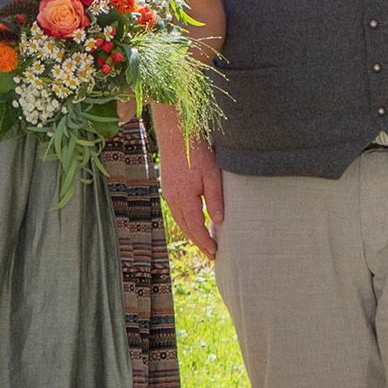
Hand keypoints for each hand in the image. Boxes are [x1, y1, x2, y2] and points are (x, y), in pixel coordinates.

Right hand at [166, 135, 226, 260]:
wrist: (176, 133)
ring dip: (192, 233)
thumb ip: (215, 199)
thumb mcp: (212, 175)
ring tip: (204, 243)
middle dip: (199, 242)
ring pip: (180, 221)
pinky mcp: (168, 188)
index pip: (196, 228)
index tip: (215, 252)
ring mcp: (168, 193)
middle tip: (211, 254)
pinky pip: (177, 211)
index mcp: (184, 198)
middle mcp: (173, 199)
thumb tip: (219, 221)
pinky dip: (186, 222)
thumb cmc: (196, 151)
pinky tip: (194, 223)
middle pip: (186, 228)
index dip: (205, 242)